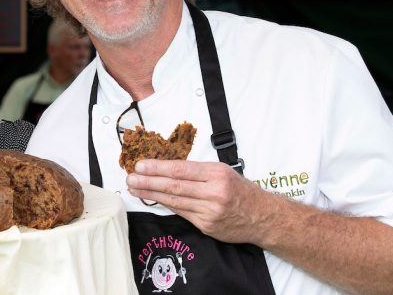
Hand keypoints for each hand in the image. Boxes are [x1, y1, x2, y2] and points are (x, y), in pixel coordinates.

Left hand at [126, 160, 275, 244]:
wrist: (262, 216)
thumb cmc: (239, 189)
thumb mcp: (221, 170)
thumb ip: (196, 170)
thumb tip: (165, 166)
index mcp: (215, 173)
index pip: (180, 170)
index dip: (157, 168)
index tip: (140, 165)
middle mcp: (213, 192)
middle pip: (173, 186)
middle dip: (148, 182)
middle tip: (130, 178)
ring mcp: (209, 211)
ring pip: (174, 201)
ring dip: (151, 194)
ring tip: (134, 188)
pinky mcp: (206, 226)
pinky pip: (181, 213)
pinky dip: (165, 205)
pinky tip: (152, 199)